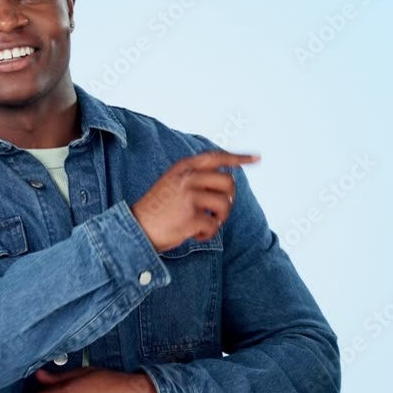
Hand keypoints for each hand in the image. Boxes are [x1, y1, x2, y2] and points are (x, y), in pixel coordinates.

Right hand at [131, 150, 259, 252]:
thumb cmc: (156, 209)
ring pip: (225, 205)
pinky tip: (197, 235)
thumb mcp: (172, 183)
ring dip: (221, 218)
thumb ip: (194, 177)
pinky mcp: (191, 218)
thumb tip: (226, 183)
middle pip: (228, 182)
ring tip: (207, 224)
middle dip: (229, 198)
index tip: (256, 158)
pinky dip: (209, 234)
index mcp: (183, 168)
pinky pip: (214, 226)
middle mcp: (187, 178)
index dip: (239, 157)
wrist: (135, 228)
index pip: (216, 157)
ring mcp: (189, 197)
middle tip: (218, 211)